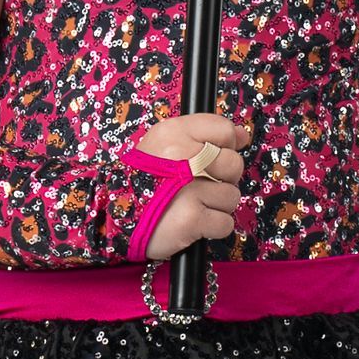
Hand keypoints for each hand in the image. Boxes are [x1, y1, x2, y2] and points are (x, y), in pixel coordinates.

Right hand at [139, 112, 251, 260]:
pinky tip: (192, 223)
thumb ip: (205, 134)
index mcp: (175, 133)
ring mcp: (189, 190)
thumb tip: (243, 135)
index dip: (222, 147)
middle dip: (221, 179)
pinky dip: (212, 228)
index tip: (206, 159)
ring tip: (189, 205)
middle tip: (196, 185)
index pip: (225, 130)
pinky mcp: (192, 219)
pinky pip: (225, 223)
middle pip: (234, 165)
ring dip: (216, 206)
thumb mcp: (165, 143)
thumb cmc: (145, 180)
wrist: (115, 216)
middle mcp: (183, 158)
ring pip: (232, 197)